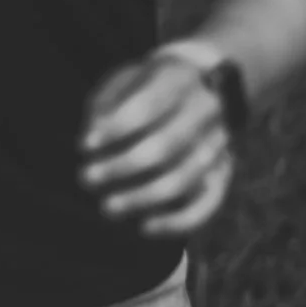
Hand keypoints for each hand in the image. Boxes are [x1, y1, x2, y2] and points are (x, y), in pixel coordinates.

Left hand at [79, 46, 235, 237]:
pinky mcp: (223, 172)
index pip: (146, 108)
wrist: (199, 86)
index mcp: (180, 79)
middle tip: (85, 178)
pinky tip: (144, 228)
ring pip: (183, 180)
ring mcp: (218, 144)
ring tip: (106, 207)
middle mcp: (206, 111)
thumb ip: (106, 103)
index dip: (113, 130)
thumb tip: (93, 135)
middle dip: (119, 168)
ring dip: (140, 199)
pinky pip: (206, 206)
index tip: (83, 145)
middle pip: (164, 147)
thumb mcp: (123, 79)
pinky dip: (177, 222)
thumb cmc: (147, 86)